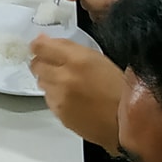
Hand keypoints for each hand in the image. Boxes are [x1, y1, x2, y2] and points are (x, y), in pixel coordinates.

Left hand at [29, 38, 124, 152]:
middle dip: (44, 63)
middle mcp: (64, 78)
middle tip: (58, 66)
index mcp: (76, 60)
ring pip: (41, 82)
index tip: (41, 47)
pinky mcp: (59, 114)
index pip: (40, 48)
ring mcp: (60, 97)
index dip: (38, 46)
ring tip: (71, 84)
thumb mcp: (97, 58)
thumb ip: (67, 47)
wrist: (126, 122)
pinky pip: (49, 99)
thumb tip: (43, 39)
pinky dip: (56, 96)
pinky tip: (74, 98)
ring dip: (51, 80)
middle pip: (36, 65)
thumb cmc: (118, 88)